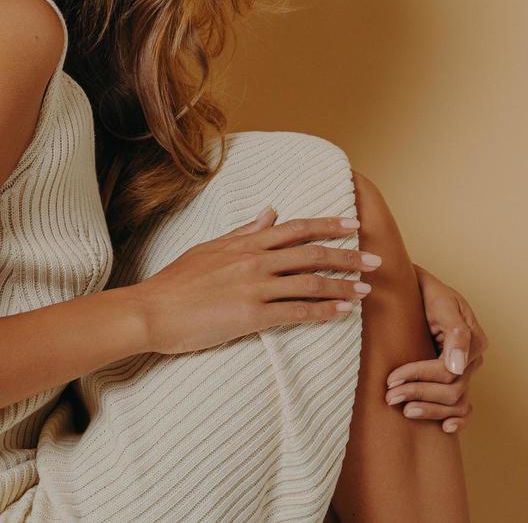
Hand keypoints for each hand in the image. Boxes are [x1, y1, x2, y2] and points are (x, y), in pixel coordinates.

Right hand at [131, 206, 377, 354]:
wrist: (152, 310)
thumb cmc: (177, 282)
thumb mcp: (210, 249)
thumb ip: (243, 232)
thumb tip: (269, 212)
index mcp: (246, 243)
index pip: (296, 228)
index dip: (328, 225)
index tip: (353, 224)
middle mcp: (255, 261)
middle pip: (312, 253)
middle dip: (348, 256)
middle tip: (375, 259)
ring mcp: (255, 288)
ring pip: (310, 283)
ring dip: (342, 286)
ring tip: (365, 290)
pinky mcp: (252, 315)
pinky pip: (296, 313)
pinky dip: (322, 312)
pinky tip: (341, 314)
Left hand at [384, 264, 488, 433]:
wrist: (419, 289)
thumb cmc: (428, 292)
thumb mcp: (442, 304)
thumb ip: (455, 333)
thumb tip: (458, 367)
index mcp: (474, 341)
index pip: (447, 371)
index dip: (419, 377)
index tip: (391, 378)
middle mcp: (473, 359)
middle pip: (451, 390)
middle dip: (419, 394)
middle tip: (390, 396)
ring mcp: (467, 372)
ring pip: (456, 403)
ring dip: (431, 410)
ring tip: (405, 410)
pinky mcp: (457, 379)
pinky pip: (465, 407)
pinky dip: (458, 420)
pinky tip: (444, 428)